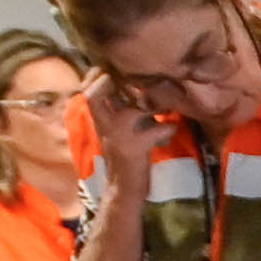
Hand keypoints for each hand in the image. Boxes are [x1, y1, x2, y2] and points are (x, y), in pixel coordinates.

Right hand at [81, 73, 164, 191]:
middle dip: (112, 82)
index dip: (97, 76)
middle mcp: (104, 126)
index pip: (89, 90)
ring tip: (163, 109)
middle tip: (136, 83)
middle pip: (95, 95)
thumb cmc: (126, 158)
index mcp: (100, 120)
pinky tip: (171, 130)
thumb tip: (137, 87)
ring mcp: (117, 137)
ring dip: (151, 106)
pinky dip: (167, 129)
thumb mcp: (118, 131)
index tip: (112, 70)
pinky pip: (156, 130)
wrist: (123, 190)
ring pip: (132, 110)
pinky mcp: (134, 148)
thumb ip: (122, 110)